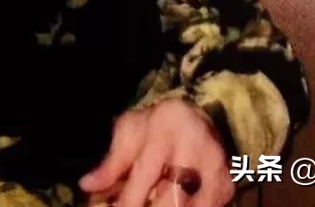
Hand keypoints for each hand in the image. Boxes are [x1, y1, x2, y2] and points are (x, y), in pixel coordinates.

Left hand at [79, 98, 236, 206]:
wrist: (196, 116)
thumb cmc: (156, 126)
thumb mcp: (129, 133)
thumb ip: (111, 162)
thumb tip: (86, 185)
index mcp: (165, 132)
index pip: (144, 176)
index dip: (127, 202)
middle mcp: (196, 149)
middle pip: (171, 200)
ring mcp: (216, 170)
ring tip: (148, 201)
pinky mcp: (228, 186)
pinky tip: (170, 203)